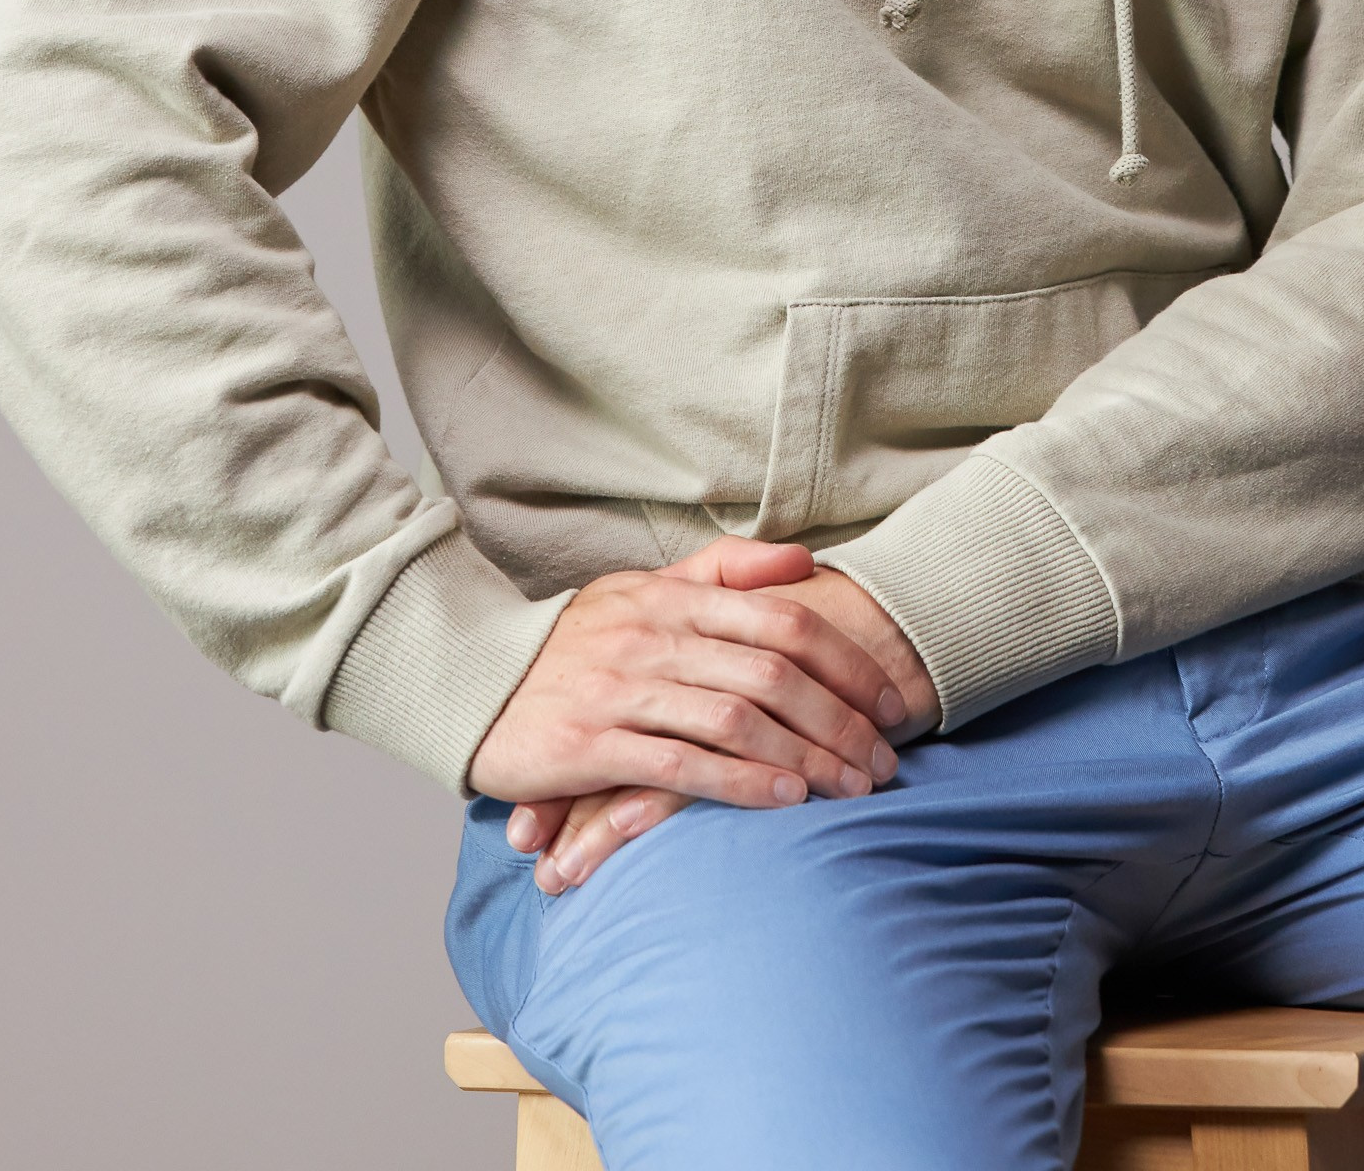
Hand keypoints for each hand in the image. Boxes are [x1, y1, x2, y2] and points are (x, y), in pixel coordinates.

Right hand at [470, 536, 909, 869]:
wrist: (471, 680)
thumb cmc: (575, 643)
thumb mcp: (645, 590)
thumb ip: (724, 571)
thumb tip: (804, 561)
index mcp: (674, 598)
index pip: (782, 618)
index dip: (847, 659)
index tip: (893, 699)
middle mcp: (654, 637)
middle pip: (773, 672)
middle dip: (842, 719)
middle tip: (888, 760)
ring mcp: (621, 689)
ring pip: (737, 719)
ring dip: (806, 756)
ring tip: (853, 788)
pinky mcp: (590, 744)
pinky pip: (681, 765)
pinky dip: (741, 783)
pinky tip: (785, 801)